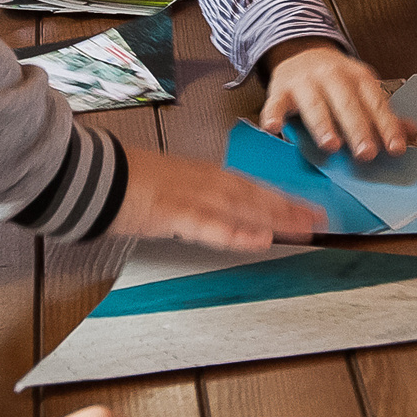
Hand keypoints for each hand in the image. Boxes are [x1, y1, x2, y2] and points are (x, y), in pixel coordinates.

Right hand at [110, 147, 326, 247]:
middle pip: (255, 195)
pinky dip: (236, 233)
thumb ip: (196, 201)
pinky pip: (211, 225)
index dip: (280, 199)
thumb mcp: (170, 188)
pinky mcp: (174, 212)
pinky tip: (259, 240)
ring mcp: (191, 196)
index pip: (250, 187)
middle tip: (321, 220)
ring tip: (305, 228)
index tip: (307, 209)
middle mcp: (204, 182)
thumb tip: (219, 215)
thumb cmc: (127, 182)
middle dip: (289, 208)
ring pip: (242, 207)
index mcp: (203, 176)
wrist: (96, 176)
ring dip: (275, 218)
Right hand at [259, 43, 412, 160]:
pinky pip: (276, 103)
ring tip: (331, 145)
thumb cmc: (336, 79)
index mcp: (358, 78)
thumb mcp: (362, 89)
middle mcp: (333, 77)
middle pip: (347, 103)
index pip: (376, 102)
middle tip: (366, 153)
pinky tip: (274, 128)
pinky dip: (273, 114)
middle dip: (358, 128)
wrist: (302, 51)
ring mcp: (306, 82)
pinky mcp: (281, 89)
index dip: (387, 126)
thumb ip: (383, 113)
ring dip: (323, 124)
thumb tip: (412, 132)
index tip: (396, 148)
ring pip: (315, 103)